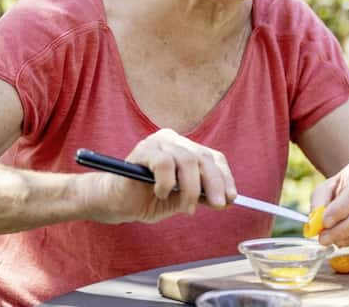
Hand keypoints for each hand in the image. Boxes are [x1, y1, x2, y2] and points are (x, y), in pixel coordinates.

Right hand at [83, 129, 236, 223]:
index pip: (213, 157)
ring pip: (187, 161)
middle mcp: (173, 140)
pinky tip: (161, 194)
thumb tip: (227, 199)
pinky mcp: (142, 150)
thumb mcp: (181, 199)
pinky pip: (164, 164)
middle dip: (215, 184)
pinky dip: (167, 183)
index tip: (232, 198)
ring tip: (186, 208)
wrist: (116, 203)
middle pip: (204, 157)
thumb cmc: (148, 199)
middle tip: (220, 205)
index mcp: (185, 148)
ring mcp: (157, 142)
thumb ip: (201, 195)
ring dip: (191, 189)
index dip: (225, 177)